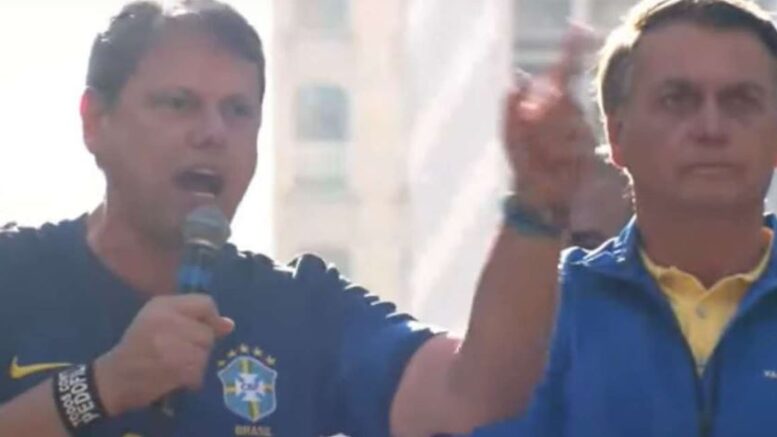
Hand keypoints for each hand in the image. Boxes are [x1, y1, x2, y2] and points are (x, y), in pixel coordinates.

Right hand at [93, 294, 233, 415]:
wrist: (114, 378)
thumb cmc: (139, 346)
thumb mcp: (159, 320)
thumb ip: (194, 318)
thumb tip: (229, 325)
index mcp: (163, 305)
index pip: (206, 303)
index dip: (211, 319)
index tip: (202, 330)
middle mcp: (167, 320)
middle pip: (207, 332)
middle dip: (200, 346)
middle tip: (179, 352)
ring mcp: (171, 344)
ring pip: (205, 353)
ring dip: (196, 364)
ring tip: (175, 365)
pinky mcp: (174, 368)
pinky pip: (199, 371)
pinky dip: (192, 378)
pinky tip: (176, 377)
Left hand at [503, 26, 598, 226]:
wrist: (535, 195)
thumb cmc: (522, 162)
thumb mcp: (510, 135)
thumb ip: (511, 109)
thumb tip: (516, 81)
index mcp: (552, 106)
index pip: (565, 75)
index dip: (572, 53)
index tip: (579, 32)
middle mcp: (571, 115)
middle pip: (563, 102)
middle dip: (544, 119)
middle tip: (529, 131)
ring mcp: (582, 134)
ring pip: (571, 126)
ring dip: (549, 141)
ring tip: (541, 156)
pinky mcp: (589, 153)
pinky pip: (575, 148)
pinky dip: (559, 155)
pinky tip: (553, 165)